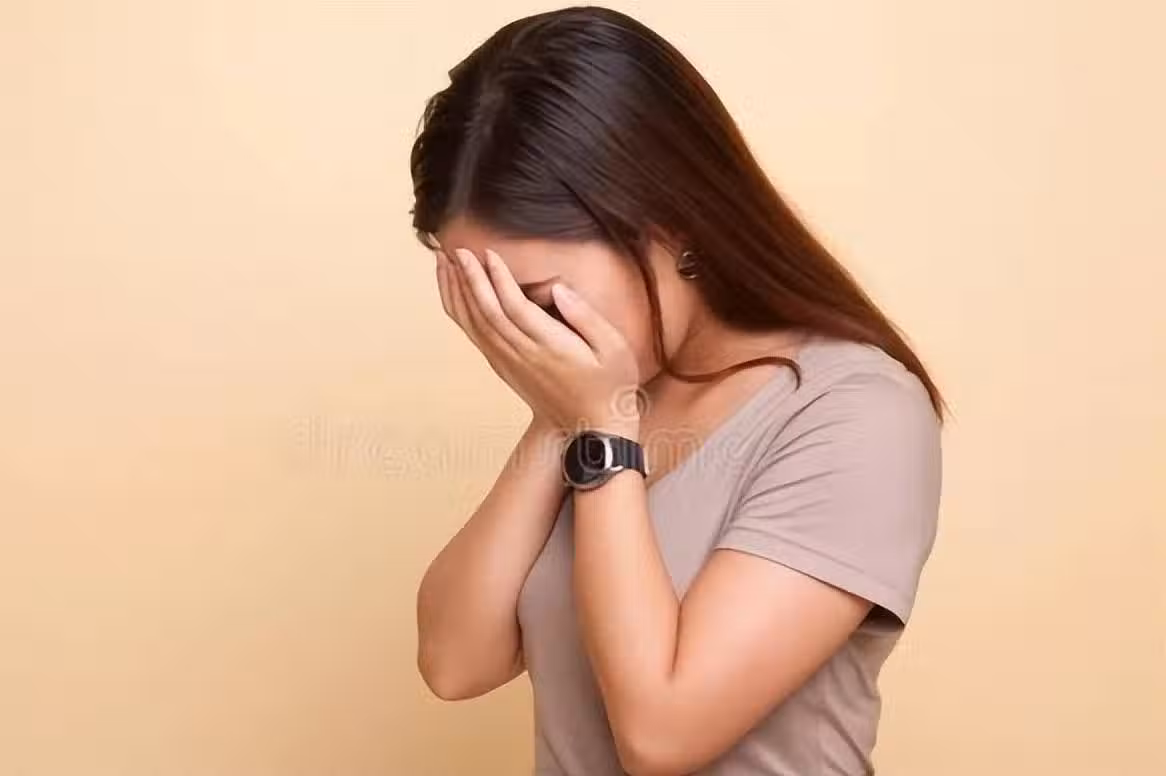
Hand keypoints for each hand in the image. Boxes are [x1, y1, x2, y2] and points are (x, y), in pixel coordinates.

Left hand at [434, 245, 641, 436]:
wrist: (591, 427)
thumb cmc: (609, 384)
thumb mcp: (613, 348)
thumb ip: (586, 316)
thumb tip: (558, 288)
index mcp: (550, 346)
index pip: (514, 307)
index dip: (498, 279)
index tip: (487, 253)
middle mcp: (523, 355)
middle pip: (487, 313)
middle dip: (469, 279)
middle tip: (457, 250)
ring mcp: (510, 363)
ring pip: (475, 325)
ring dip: (458, 294)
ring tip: (445, 264)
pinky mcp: (504, 368)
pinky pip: (475, 337)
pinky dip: (460, 314)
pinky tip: (453, 295)